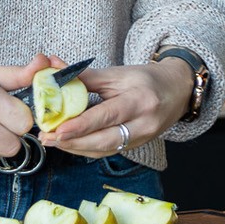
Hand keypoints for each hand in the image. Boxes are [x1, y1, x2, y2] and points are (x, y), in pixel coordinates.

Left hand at [40, 56, 192, 158]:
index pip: (107, 116)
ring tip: (53, 141)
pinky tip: (70, 143)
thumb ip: (85, 77)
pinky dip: (86, 148)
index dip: (82, 125)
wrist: (176, 91)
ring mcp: (141, 138)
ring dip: (76, 147)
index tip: (58, 130)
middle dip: (74, 142)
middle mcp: (143, 124)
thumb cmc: (146, 79)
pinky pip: (107, 151)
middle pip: (105, 139)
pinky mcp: (135, 146)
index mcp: (140, 101)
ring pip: (104, 149)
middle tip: (48, 138)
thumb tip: (55, 72)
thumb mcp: (117, 73)